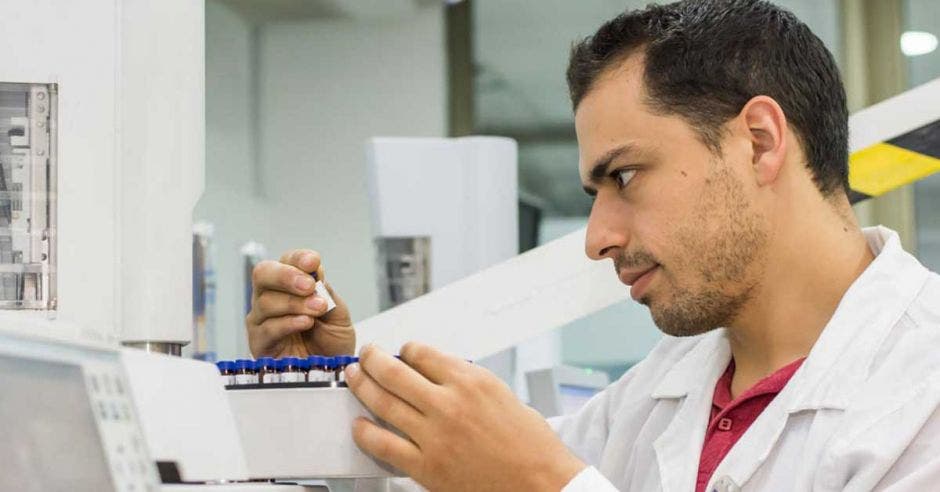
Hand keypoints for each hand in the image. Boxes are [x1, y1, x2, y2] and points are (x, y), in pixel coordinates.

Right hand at [246, 249, 354, 356]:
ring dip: (295, 303)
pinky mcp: (259, 343)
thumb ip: (326, 292)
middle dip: (286, 276)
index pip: (286, 261)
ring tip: (318, 309)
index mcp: (290, 285)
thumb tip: (314, 271)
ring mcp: (261, 320)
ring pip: (266, 301)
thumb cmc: (332, 342)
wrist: (333, 372)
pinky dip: (288, 323)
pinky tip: (306, 322)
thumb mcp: (338, 313)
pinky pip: (268, 328)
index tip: (313, 262)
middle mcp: (270, 298)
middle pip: (263, 273)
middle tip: (309, 285)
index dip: (297, 258)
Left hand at [346, 343, 586, 490]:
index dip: (406, 349)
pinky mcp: (427, 466)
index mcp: (471, 380)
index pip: (422, 353)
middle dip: (374, 358)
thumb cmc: (532, 447)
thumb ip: (469, 383)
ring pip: (383, 402)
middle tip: (366, 354)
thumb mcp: (504, 396)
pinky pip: (384, 446)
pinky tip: (359, 426)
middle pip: (394, 371)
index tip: (401, 351)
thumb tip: (443, 376)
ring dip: (362, 386)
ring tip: (354, 378)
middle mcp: (449, 403)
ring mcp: (435, 435)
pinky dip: (365, 434)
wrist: (543, 484)